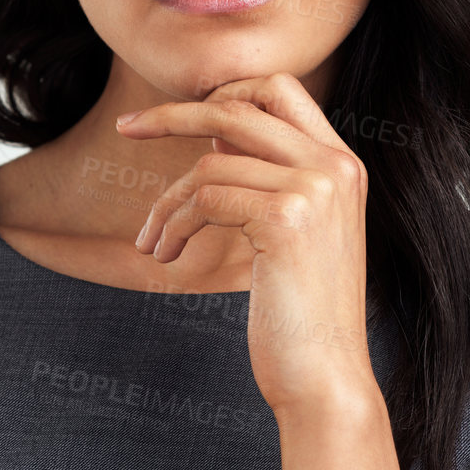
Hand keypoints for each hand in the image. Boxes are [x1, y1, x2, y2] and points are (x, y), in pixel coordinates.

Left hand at [114, 72, 375, 418]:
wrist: (326, 379)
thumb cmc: (302, 315)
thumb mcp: (293, 232)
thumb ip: (270, 176)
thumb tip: (217, 131)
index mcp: (342, 165)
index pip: (281, 89)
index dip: (224, 92)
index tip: (174, 116)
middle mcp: (336, 167)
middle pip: (240, 106)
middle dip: (174, 113)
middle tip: (126, 128)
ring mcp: (315, 189)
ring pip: (210, 162)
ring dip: (166, 203)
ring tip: (152, 242)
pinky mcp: (286, 218)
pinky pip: (204, 198)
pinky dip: (172, 224)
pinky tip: (165, 256)